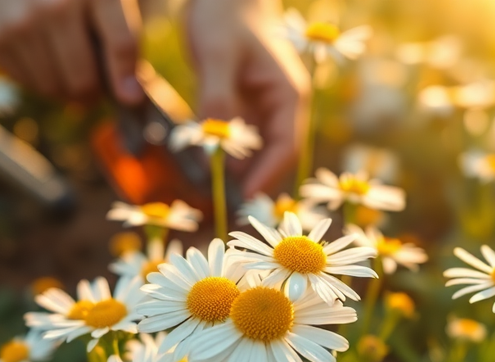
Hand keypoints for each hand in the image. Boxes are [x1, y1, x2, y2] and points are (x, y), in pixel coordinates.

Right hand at [0, 0, 143, 104]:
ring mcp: (17, 24)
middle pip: (82, 81)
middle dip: (93, 90)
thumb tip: (131, 96)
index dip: (128, 80)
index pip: (121, 45)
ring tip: (65, 63)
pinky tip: (40, 54)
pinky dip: (39, 78)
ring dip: (65, 87)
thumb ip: (123, 37)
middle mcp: (51, 8)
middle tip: (93, 82)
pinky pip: (26, 83)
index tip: (131, 98)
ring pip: (53, 89)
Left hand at [185, 0, 309, 195]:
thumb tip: (213, 142)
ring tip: (212, 194)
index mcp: (288, 94)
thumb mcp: (217, 54)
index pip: (285, 147)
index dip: (267, 176)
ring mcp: (263, 109)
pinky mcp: (244, 108)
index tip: (244, 199)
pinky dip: (225, 156)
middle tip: (225, 209)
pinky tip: (206, 168)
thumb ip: (216, 97)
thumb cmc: (225, 15)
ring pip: (255, 154)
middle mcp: (280, 107)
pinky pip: (238, 141)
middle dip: (252, 183)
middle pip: (273, 157)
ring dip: (236, 173)